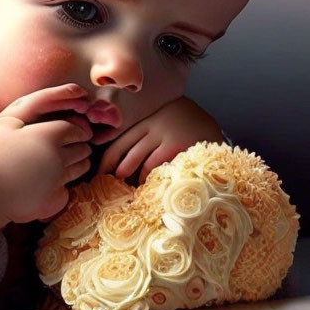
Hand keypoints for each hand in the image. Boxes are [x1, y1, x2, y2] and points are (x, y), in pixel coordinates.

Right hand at [0, 83, 92, 246]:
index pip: (78, 131)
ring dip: (78, 163)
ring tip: (61, 163)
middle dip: (80, 146)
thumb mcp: (8, 119)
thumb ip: (36, 106)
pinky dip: (64, 185)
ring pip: (81, 169)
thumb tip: (65, 99)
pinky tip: (48, 183)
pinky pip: (68, 190)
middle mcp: (57, 158)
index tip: (75, 132)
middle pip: (83, 149)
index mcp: (48, 136)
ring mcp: (56, 181)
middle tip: (69, 146)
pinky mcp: (52, 201)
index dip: (79, 130)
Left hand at [97, 96, 223, 183]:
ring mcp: (163, 134)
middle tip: (107, 188)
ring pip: (136, 159)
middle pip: (123, 150)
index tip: (98, 176)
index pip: (118, 141)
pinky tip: (145, 186)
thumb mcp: (161, 126)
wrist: (211, 124)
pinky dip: (146, 177)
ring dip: (128, 176)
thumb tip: (118, 164)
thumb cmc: (182, 130)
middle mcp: (151, 125)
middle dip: (112, 171)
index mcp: (145, 120)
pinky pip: (154, 165)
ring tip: (124, 189)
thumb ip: (144, 138)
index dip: (105, 161)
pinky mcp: (176, 145)